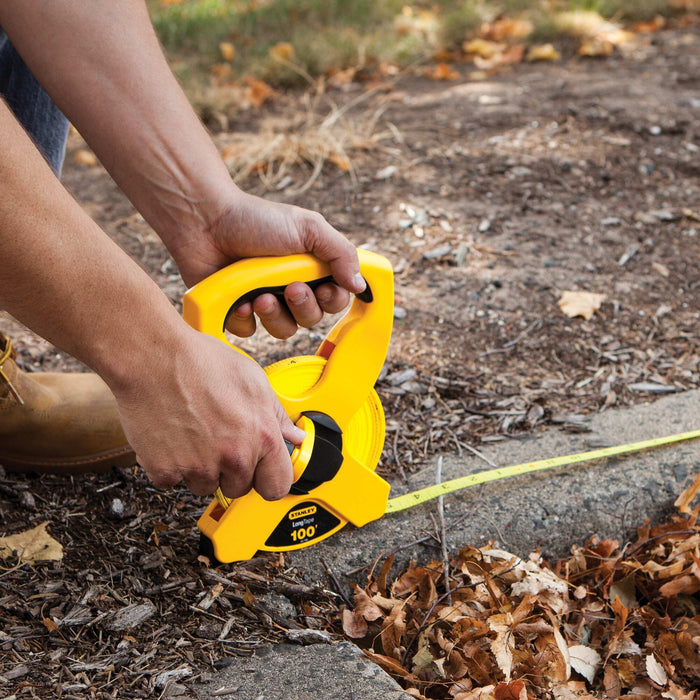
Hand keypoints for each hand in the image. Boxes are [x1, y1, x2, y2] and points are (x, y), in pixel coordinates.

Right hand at [112, 326, 304, 499]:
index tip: (261, 472)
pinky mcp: (165, 470)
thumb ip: (277, 415)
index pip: (277, 486)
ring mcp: (198, 467)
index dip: (269, 478)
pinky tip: (173, 435)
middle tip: (218, 438)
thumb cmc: (201, 361)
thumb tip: (294, 436)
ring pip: (205, 486)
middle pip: (239, 488)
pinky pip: (172, 481)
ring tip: (194, 431)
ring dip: (200, 468)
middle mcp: (233, 457)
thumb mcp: (253, 380)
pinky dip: (170, 465)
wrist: (153, 357)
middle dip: (232, 470)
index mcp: (262, 437)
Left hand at [169, 188, 365, 338]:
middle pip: (311, 319)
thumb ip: (340, 253)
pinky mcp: (236, 311)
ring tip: (259, 296)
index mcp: (310, 269)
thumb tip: (360, 285)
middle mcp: (289, 288)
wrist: (206, 220)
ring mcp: (263, 301)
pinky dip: (245, 318)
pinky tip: (238, 300)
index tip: (323, 288)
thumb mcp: (308, 228)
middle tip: (289, 288)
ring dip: (275, 315)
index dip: (332, 301)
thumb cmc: (257, 219)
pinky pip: (249, 332)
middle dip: (303, 307)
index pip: (335, 300)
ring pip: (283, 330)